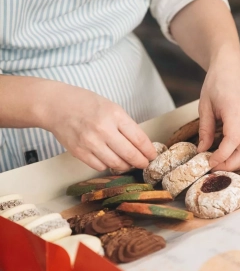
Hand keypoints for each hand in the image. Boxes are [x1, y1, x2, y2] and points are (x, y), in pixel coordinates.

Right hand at [41, 85, 156, 171]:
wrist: (56, 105)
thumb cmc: (86, 104)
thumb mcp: (112, 108)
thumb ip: (126, 125)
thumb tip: (141, 145)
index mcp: (115, 115)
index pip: (139, 139)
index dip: (148, 151)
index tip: (152, 156)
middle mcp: (103, 129)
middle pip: (130, 154)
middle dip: (141, 162)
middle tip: (144, 164)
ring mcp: (90, 142)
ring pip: (116, 164)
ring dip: (125, 166)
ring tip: (128, 163)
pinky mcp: (79, 152)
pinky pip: (100, 166)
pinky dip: (107, 165)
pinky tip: (109, 159)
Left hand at [198, 51, 239, 170]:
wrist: (230, 68)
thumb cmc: (216, 83)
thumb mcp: (205, 105)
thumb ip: (205, 129)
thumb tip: (203, 150)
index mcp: (235, 111)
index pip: (233, 141)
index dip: (222, 156)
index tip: (210, 162)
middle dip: (232, 164)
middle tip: (216, 167)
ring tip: (230, 165)